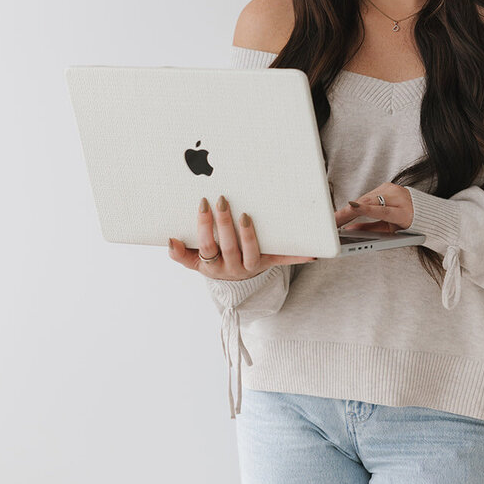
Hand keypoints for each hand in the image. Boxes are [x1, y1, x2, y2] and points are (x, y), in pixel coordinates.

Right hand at [168, 195, 316, 280]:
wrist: (235, 284)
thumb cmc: (213, 262)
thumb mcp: (196, 262)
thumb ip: (182, 254)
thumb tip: (171, 241)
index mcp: (212, 266)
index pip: (206, 246)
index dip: (204, 226)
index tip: (203, 203)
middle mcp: (232, 268)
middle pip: (228, 246)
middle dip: (224, 223)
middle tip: (222, 200)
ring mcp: (252, 266)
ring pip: (251, 252)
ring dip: (248, 234)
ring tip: (246, 215)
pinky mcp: (270, 263)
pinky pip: (283, 260)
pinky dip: (298, 256)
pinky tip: (312, 251)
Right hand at [334, 183, 413, 234]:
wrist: (423, 210)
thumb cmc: (407, 223)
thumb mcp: (391, 232)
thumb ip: (371, 230)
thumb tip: (351, 231)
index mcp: (403, 213)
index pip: (382, 211)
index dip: (366, 209)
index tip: (352, 207)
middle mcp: (398, 197)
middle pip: (369, 203)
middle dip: (349, 211)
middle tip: (334, 220)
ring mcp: (392, 189)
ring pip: (366, 198)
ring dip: (351, 207)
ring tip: (336, 218)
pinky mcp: (387, 185)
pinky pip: (368, 194)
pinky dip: (359, 202)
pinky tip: (349, 209)